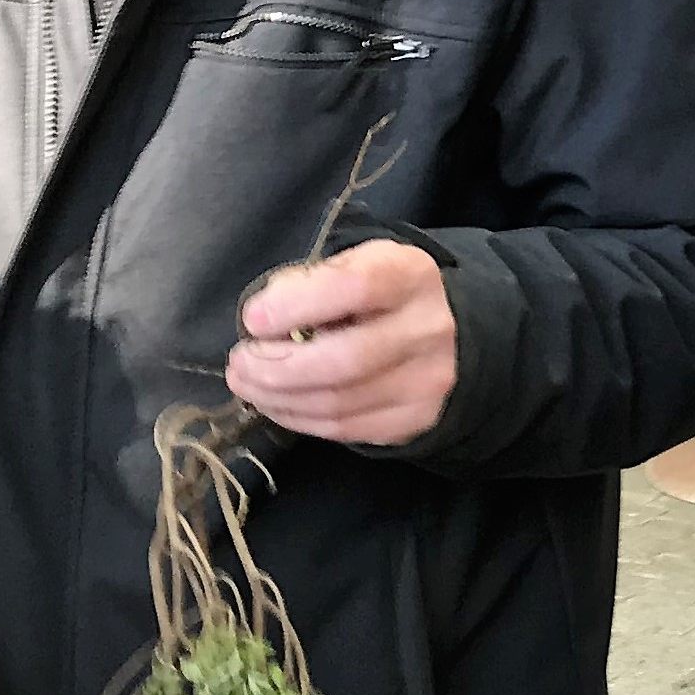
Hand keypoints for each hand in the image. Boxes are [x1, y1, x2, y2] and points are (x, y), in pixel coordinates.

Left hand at [228, 240, 459, 445]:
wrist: (454, 339)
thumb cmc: (386, 297)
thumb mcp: (358, 265)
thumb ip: (312, 280)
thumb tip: (265, 316)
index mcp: (410, 276)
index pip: (354, 288)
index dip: (296, 306)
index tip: (254, 320)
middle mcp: (427, 330)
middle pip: (343, 360)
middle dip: (275, 367)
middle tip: (240, 362)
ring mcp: (425, 381)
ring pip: (336, 403)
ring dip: (276, 397)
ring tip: (247, 383)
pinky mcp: (414, 420)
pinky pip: (342, 429)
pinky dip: (296, 417)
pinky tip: (276, 402)